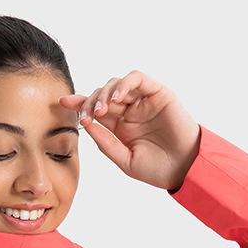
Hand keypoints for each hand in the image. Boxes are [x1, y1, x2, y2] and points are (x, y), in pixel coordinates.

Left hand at [58, 71, 200, 190]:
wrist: (184, 169)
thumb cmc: (157, 169)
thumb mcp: (125, 160)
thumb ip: (106, 143)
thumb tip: (87, 126)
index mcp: (120, 126)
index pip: (96, 109)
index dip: (79, 103)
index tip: (63, 103)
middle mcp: (129, 111)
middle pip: (103, 95)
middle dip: (90, 101)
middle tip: (86, 115)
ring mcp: (143, 100)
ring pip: (117, 84)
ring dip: (105, 93)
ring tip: (102, 109)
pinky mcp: (158, 93)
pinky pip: (137, 78)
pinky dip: (124, 84)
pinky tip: (117, 98)